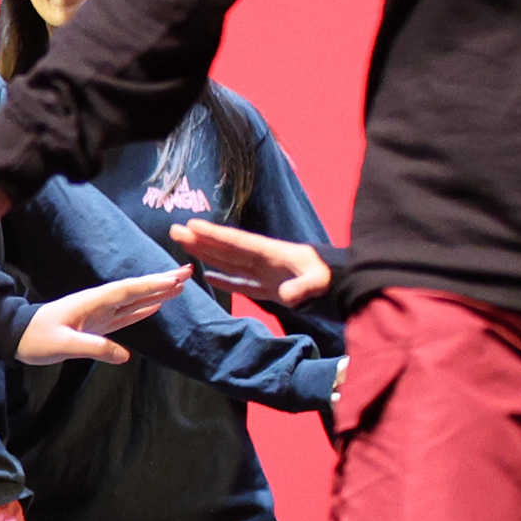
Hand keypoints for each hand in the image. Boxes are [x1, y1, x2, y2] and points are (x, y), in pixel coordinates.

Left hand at [17, 264, 190, 364]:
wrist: (17, 337)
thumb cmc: (37, 339)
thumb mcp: (63, 345)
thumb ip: (93, 348)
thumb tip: (125, 356)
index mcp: (93, 302)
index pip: (129, 290)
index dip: (153, 284)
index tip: (176, 277)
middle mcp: (99, 304)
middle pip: (136, 290)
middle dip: (162, 281)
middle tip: (188, 272)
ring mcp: (99, 313)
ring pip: (134, 301)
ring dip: (156, 292)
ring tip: (179, 286)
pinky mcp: (97, 325)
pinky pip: (125, 315)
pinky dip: (142, 309)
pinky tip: (156, 305)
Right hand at [172, 219, 334, 318]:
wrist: (345, 284)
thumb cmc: (330, 278)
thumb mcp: (318, 280)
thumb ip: (302, 286)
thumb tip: (286, 295)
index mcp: (270, 253)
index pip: (236, 242)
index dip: (213, 235)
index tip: (191, 225)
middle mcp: (263, 260)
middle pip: (226, 249)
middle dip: (201, 240)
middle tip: (175, 231)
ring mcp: (265, 274)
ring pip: (229, 262)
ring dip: (207, 255)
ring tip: (185, 245)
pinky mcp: (270, 288)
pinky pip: (242, 283)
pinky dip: (225, 280)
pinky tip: (209, 277)